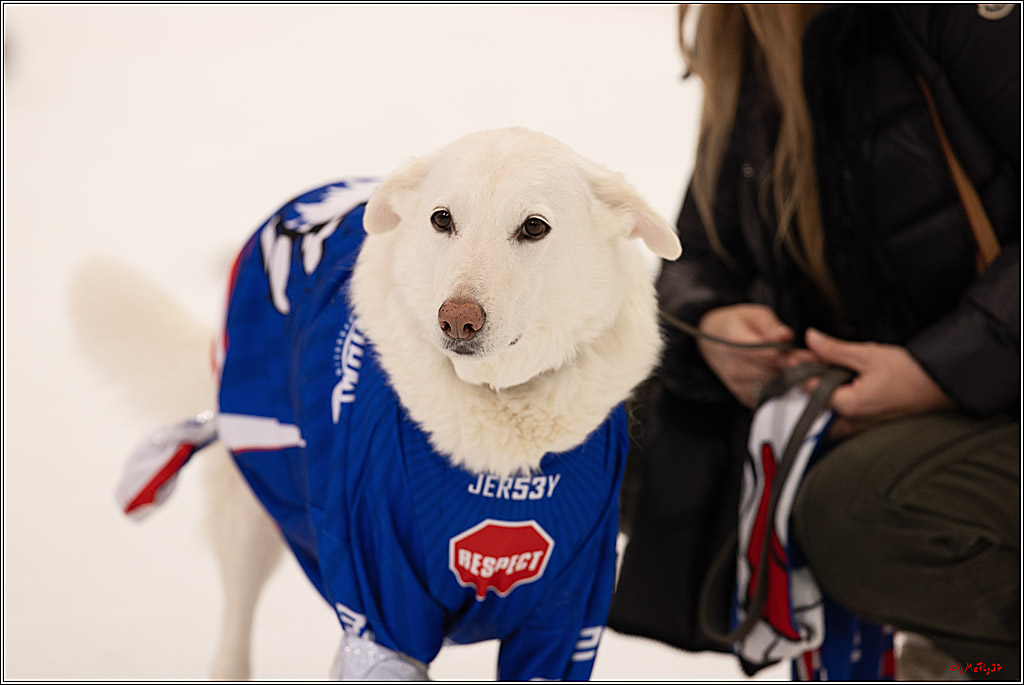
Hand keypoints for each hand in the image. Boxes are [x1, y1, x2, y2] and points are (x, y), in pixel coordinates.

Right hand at [697, 304, 813, 407]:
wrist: (712, 343)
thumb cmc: (737, 325)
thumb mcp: (754, 314)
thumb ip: (771, 325)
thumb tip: (785, 336)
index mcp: (734, 341)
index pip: (767, 354)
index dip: (787, 354)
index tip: (799, 351)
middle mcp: (733, 366)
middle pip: (773, 373)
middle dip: (791, 367)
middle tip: (804, 359)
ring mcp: (737, 384)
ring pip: (773, 387)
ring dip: (787, 379)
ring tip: (792, 366)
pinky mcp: (742, 396)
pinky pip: (768, 397)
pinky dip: (779, 390)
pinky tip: (782, 377)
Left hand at [803, 328, 954, 437]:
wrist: (943, 384)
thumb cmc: (913, 372)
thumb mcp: (868, 354)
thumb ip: (835, 349)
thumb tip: (812, 339)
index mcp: (849, 406)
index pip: (811, 388)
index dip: (801, 368)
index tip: (792, 355)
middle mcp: (852, 421)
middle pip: (816, 400)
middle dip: (807, 378)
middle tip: (803, 358)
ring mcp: (861, 424)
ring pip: (828, 408)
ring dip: (821, 387)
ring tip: (820, 365)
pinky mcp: (869, 421)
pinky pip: (843, 412)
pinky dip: (836, 395)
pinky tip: (838, 380)